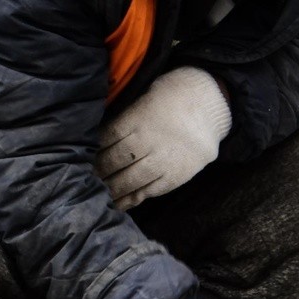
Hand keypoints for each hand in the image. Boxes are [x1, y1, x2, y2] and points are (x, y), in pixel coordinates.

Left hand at [96, 67, 231, 210]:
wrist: (212, 107)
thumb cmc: (174, 96)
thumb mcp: (147, 94)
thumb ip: (127, 115)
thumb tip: (100, 135)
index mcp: (141, 117)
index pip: (108, 137)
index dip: (94, 148)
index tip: (85, 154)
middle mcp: (150, 141)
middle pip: (115, 161)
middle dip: (99, 171)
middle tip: (87, 177)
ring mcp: (164, 161)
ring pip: (129, 180)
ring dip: (111, 189)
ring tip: (98, 192)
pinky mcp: (175, 176)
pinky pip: (149, 191)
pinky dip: (131, 199)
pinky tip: (118, 203)